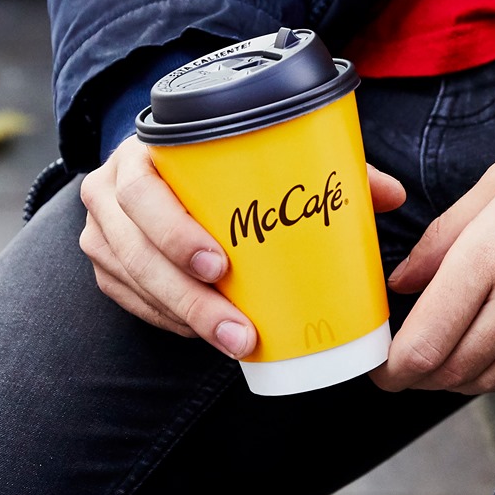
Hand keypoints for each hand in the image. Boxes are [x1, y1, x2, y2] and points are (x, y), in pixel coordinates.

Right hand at [80, 136, 407, 357]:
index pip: (143, 192)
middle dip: (190, 298)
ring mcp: (103, 231)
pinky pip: (132, 302)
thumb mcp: (265, 150)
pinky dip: (170, 321)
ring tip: (238, 344)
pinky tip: (206, 335)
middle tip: (241, 332)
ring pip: (134, 283)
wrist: (167, 159)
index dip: (175, 231)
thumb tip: (391, 196)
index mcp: (145, 151)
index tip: (222, 265)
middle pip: (137, 251)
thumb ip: (324, 165)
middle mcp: (111, 189)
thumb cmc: (224, 157)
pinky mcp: (107, 264)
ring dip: (186, 319)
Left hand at [373, 87, 494, 394]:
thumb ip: (443, 238)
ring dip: (458, 379)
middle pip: (454, 370)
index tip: (379, 366)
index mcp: (494, 252)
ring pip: (492, 378)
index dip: (392, 367)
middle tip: (402, 367)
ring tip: (440, 361)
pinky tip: (489, 348)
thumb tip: (403, 281)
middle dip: (419, 377)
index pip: (427, 340)